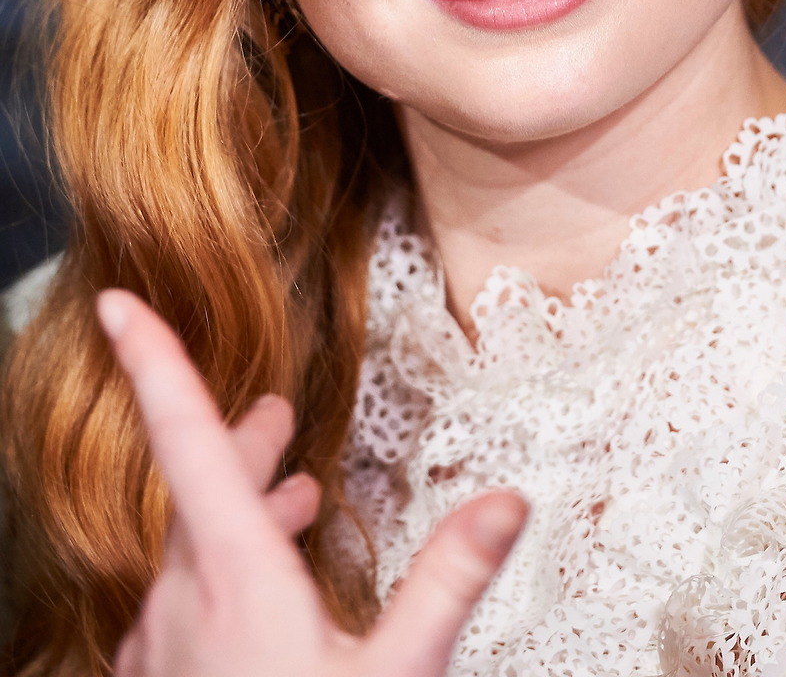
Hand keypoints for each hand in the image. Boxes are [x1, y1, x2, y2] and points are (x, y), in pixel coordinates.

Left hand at [97, 289, 526, 676]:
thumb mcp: (397, 676)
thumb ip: (449, 581)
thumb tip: (508, 500)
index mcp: (232, 577)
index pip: (184, 440)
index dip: (155, 362)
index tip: (121, 304)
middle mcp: (181, 604)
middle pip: (196, 491)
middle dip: (240, 445)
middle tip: (278, 417)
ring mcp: (163, 653)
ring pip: (189, 550)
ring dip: (236, 511)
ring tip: (289, 500)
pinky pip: (180, 606)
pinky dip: (220, 573)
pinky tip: (252, 599)